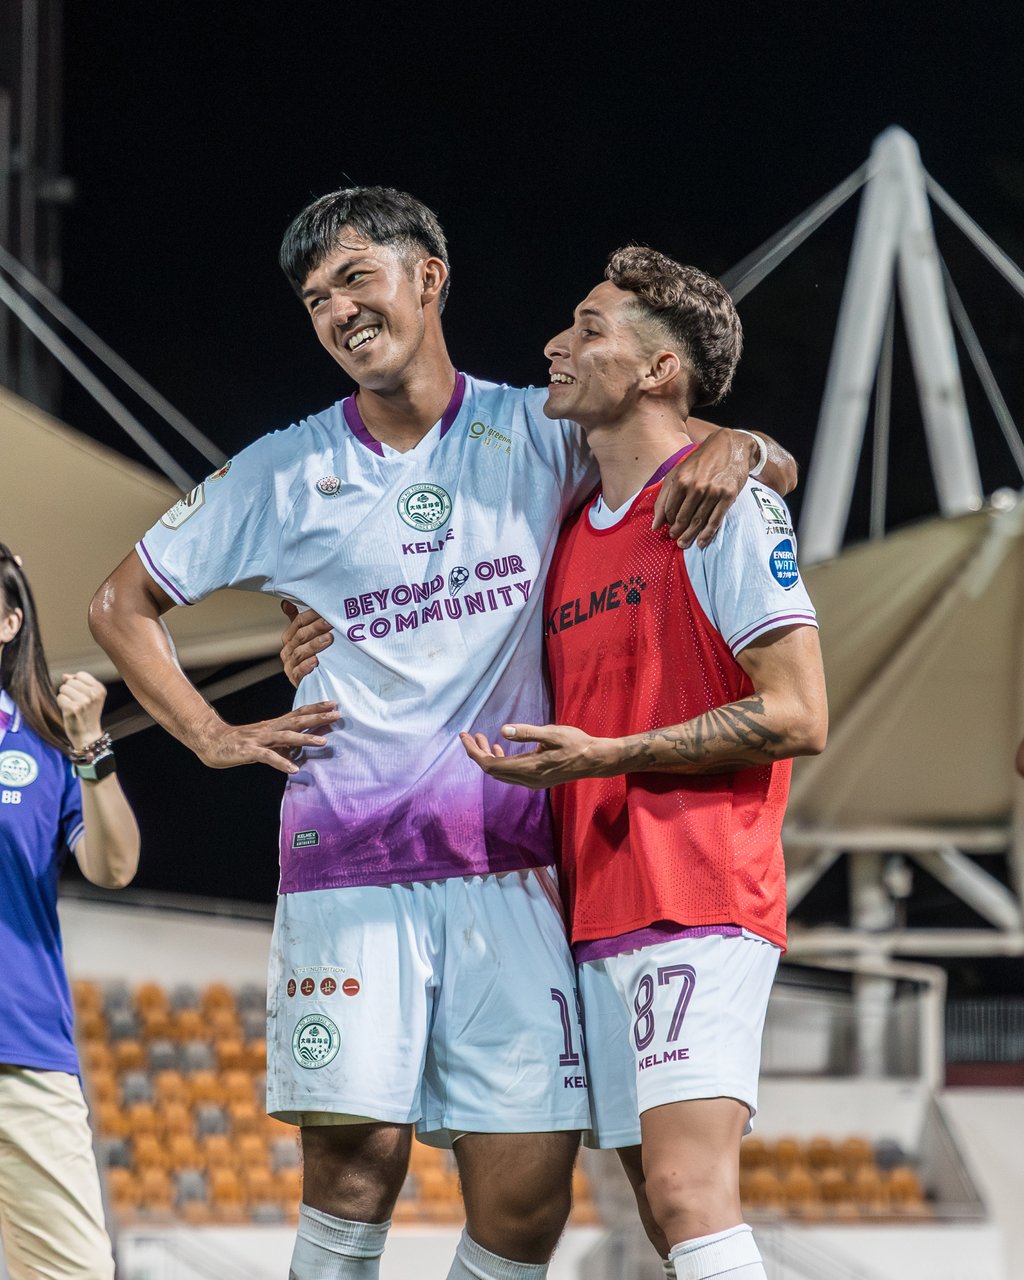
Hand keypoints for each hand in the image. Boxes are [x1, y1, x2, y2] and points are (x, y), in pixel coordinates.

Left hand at [58, 672, 106, 750]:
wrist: (87, 734)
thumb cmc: (86, 714)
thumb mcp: (90, 697)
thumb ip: (79, 683)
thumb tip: (65, 675)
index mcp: (100, 689)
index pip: (81, 675)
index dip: (76, 683)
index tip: (81, 694)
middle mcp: (93, 694)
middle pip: (70, 681)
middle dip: (69, 690)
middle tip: (76, 702)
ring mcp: (84, 701)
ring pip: (64, 688)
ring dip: (64, 697)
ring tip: (72, 706)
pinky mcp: (73, 708)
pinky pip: (60, 697)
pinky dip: (61, 704)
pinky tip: (68, 711)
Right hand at [193, 702, 339, 773]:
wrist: (212, 743)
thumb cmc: (241, 743)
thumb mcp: (266, 742)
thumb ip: (283, 745)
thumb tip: (300, 750)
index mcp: (274, 725)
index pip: (298, 713)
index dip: (316, 708)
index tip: (334, 704)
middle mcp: (270, 728)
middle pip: (297, 720)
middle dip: (318, 718)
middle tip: (337, 714)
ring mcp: (260, 739)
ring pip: (286, 736)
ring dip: (305, 739)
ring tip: (323, 742)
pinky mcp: (250, 751)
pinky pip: (268, 757)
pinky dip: (281, 762)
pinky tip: (294, 769)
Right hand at [280, 600, 333, 686]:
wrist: (316, 683)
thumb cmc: (315, 655)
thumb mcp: (308, 637)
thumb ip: (299, 620)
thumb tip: (286, 602)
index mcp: (290, 638)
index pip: (298, 622)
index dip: (311, 615)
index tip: (324, 610)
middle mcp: (288, 651)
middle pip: (300, 636)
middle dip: (316, 628)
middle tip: (330, 622)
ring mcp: (291, 665)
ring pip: (300, 652)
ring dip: (314, 645)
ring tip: (328, 639)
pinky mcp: (296, 679)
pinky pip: (299, 672)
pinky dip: (307, 666)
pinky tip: (316, 661)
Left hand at [459, 722, 618, 788]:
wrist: (595, 760)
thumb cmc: (577, 744)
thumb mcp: (552, 733)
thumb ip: (527, 732)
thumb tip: (503, 731)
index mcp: (529, 768)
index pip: (491, 765)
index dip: (474, 752)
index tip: (464, 736)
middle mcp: (527, 779)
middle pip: (492, 770)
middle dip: (478, 753)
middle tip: (470, 735)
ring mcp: (532, 782)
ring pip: (501, 773)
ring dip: (489, 757)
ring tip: (482, 738)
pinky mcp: (536, 780)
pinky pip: (510, 774)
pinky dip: (500, 761)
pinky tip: (500, 748)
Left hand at [652, 426, 753, 547]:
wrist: (732, 446)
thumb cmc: (701, 460)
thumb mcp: (679, 471)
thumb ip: (664, 496)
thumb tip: (655, 525)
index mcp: (681, 479)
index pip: (670, 509)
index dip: (668, 521)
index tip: (669, 528)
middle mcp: (696, 486)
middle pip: (683, 517)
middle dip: (677, 532)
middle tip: (676, 541)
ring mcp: (713, 491)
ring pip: (698, 520)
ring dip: (690, 535)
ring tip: (684, 544)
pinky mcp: (728, 495)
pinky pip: (715, 519)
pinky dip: (707, 534)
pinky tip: (701, 542)